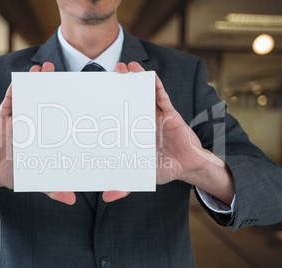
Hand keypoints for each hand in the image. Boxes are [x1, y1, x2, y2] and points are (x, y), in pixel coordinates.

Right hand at [0, 62, 74, 213]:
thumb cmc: (15, 173)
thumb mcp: (37, 180)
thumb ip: (53, 188)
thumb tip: (72, 199)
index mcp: (43, 134)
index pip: (57, 115)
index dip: (65, 102)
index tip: (76, 91)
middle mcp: (33, 122)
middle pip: (43, 99)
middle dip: (51, 84)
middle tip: (58, 70)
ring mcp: (19, 118)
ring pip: (28, 95)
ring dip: (35, 81)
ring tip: (42, 67)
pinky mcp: (3, 118)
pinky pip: (9, 100)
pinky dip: (15, 89)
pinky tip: (21, 79)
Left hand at [103, 61, 222, 202]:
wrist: (187, 167)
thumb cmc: (163, 168)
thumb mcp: (140, 176)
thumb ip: (124, 185)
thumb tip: (106, 197)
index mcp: (133, 131)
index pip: (118, 114)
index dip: (108, 104)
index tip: (94, 94)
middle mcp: (142, 119)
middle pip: (128, 97)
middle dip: (118, 85)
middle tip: (107, 72)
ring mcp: (156, 114)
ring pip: (143, 92)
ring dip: (133, 79)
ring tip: (123, 67)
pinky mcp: (170, 112)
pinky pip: (161, 95)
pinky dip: (154, 84)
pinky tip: (146, 74)